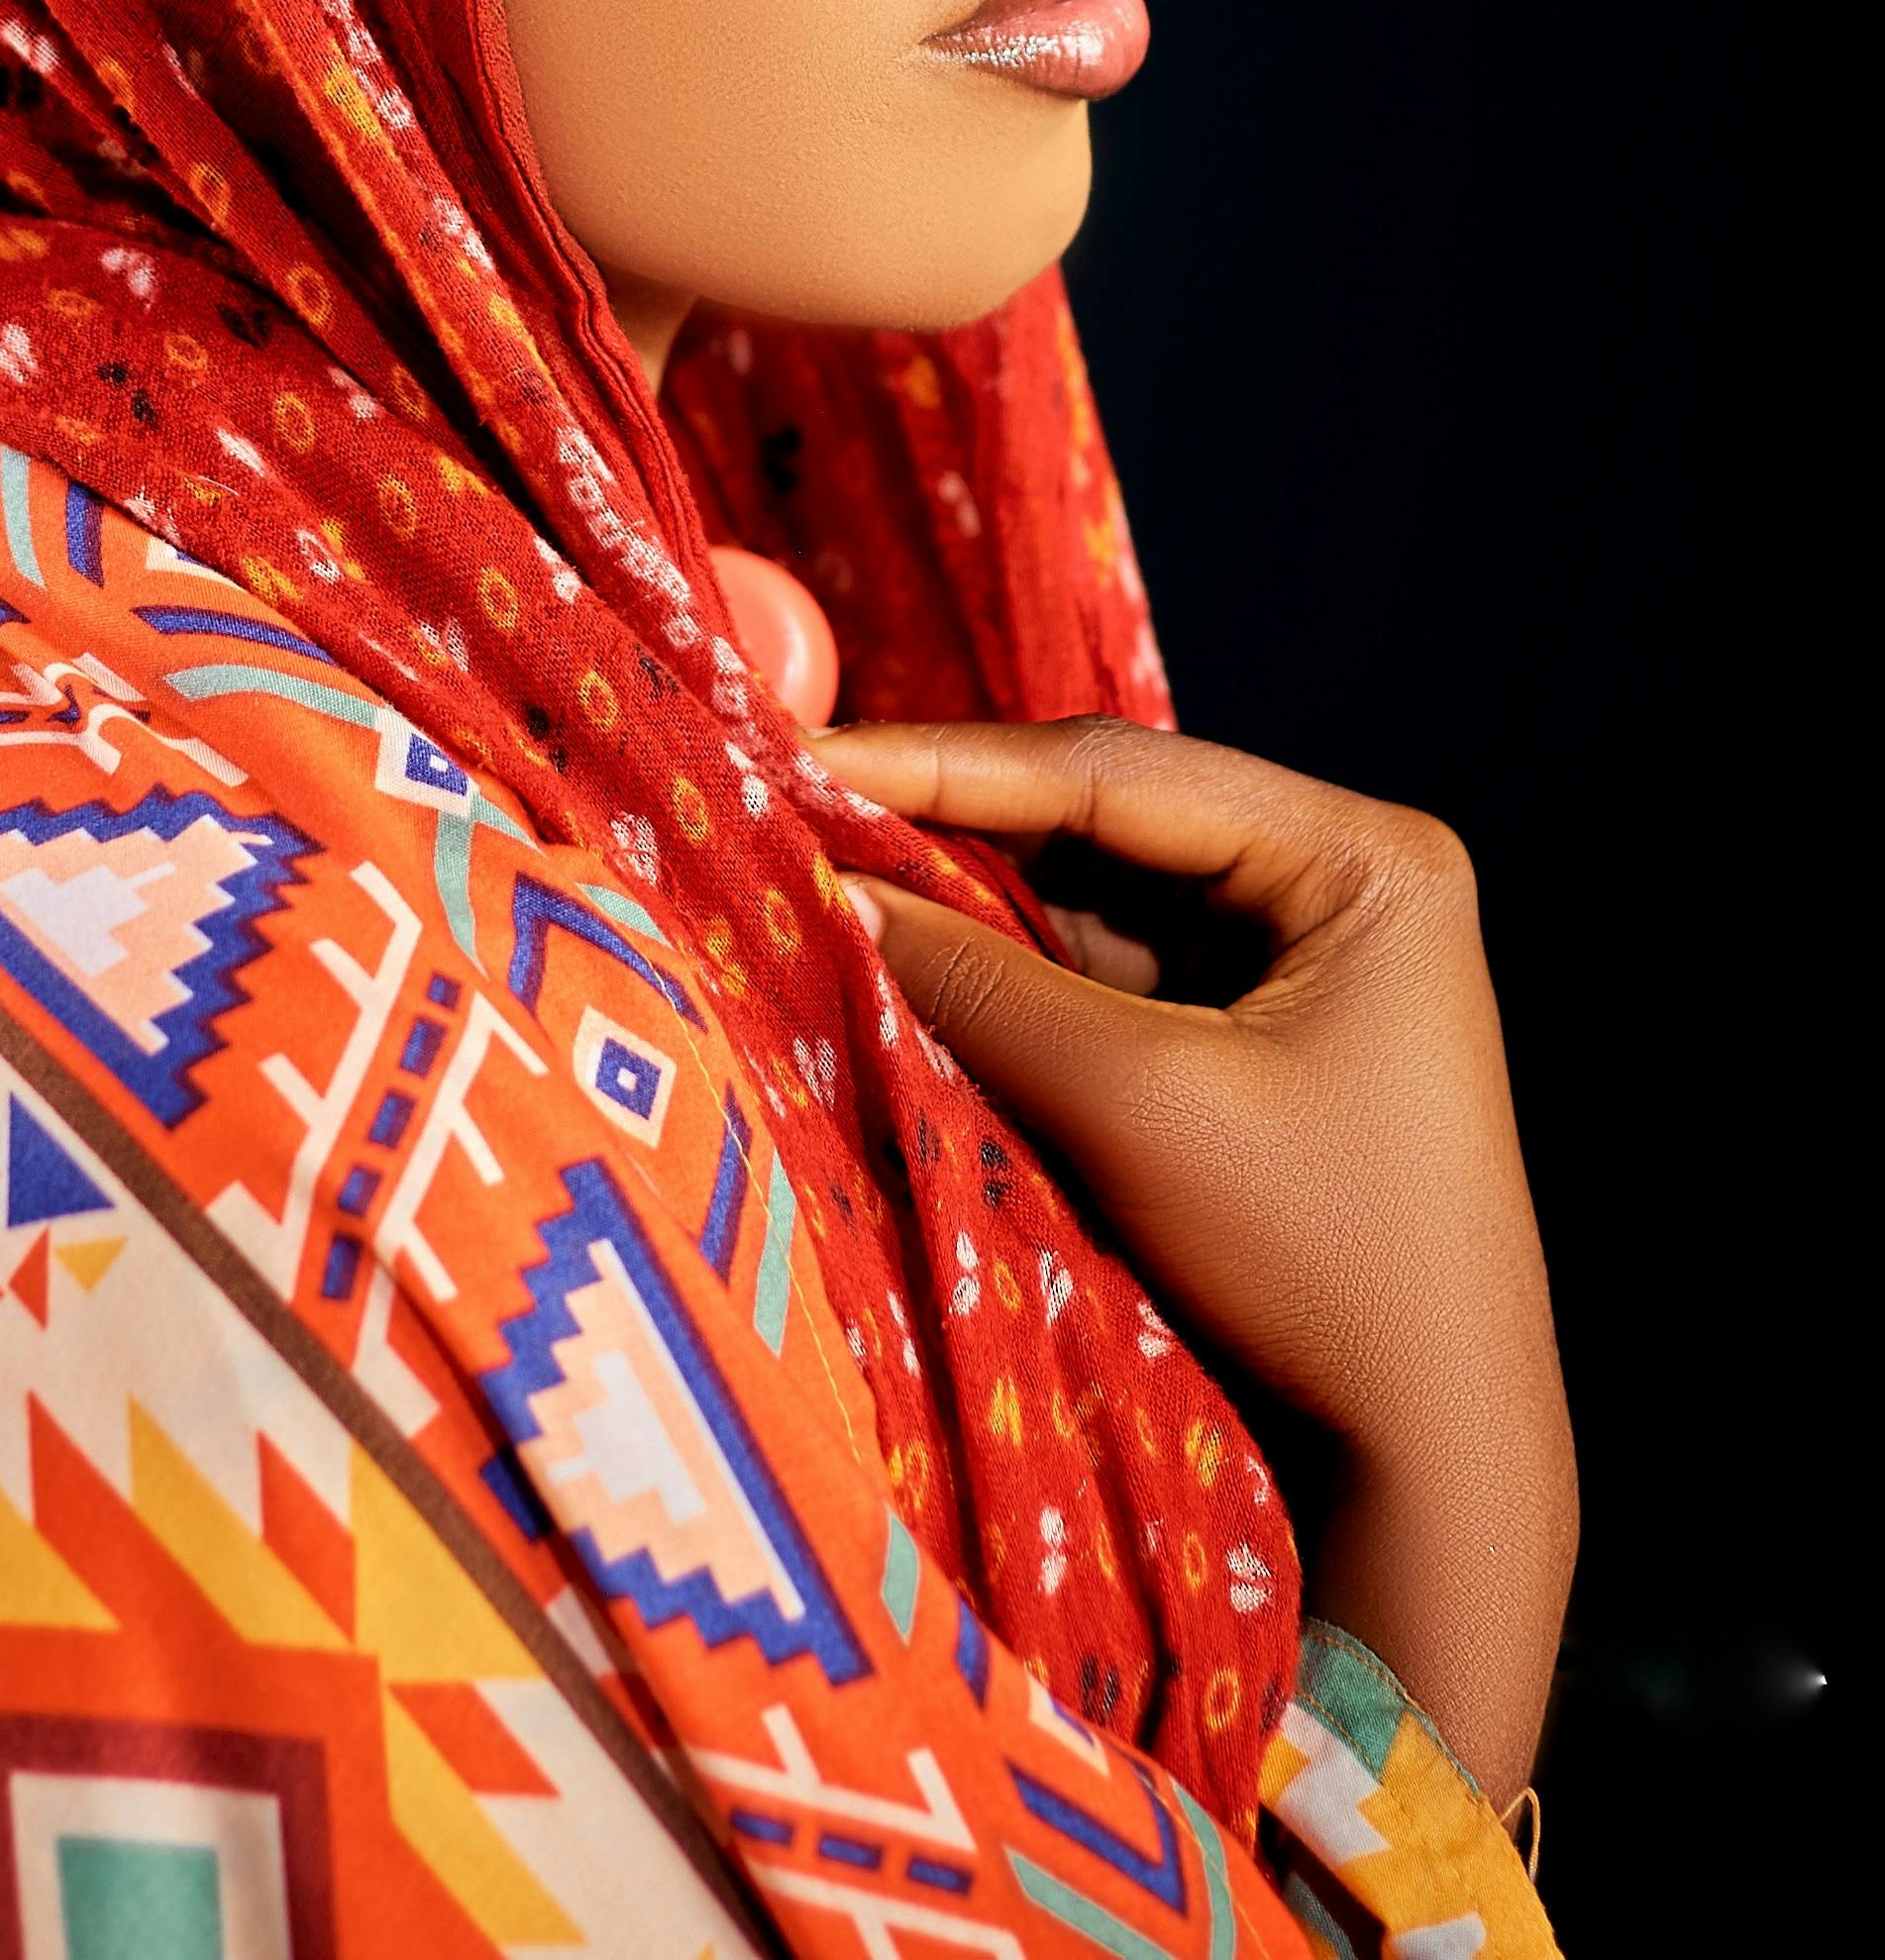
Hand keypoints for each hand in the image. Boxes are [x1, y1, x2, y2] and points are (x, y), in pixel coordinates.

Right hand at [821, 713, 1576, 1808]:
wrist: (1428, 1470)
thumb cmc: (1325, 1267)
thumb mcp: (1138, 1105)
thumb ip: (978, 983)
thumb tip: (830, 888)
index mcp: (1364, 861)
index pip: (1118, 773)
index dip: (948, 764)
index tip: (809, 756)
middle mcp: (1339, 890)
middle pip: (1104, 828)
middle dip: (952, 833)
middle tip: (798, 815)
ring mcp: (1300, 971)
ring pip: (1092, 907)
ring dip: (970, 911)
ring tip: (830, 888)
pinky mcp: (1252, 1049)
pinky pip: (1105, 984)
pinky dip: (1008, 984)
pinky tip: (908, 971)